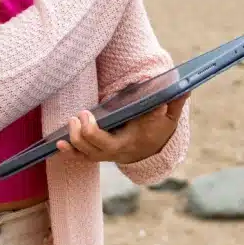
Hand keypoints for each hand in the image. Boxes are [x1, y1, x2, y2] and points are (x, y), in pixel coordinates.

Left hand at [55, 95, 189, 166]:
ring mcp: (107, 154)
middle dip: (87, 133)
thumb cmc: (158, 129)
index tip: (95, 113)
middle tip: (82, 114)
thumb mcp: (169, 118)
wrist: (151, 150)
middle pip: (99, 148)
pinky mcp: (97, 154)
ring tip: (72, 121)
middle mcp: (119, 151)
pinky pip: (81, 156)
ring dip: (76, 140)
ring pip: (88, 154)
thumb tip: (185, 88)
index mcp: (134, 140)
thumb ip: (175, 103)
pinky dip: (70, 151)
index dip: (104, 130)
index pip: (120, 138)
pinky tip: (59, 144)